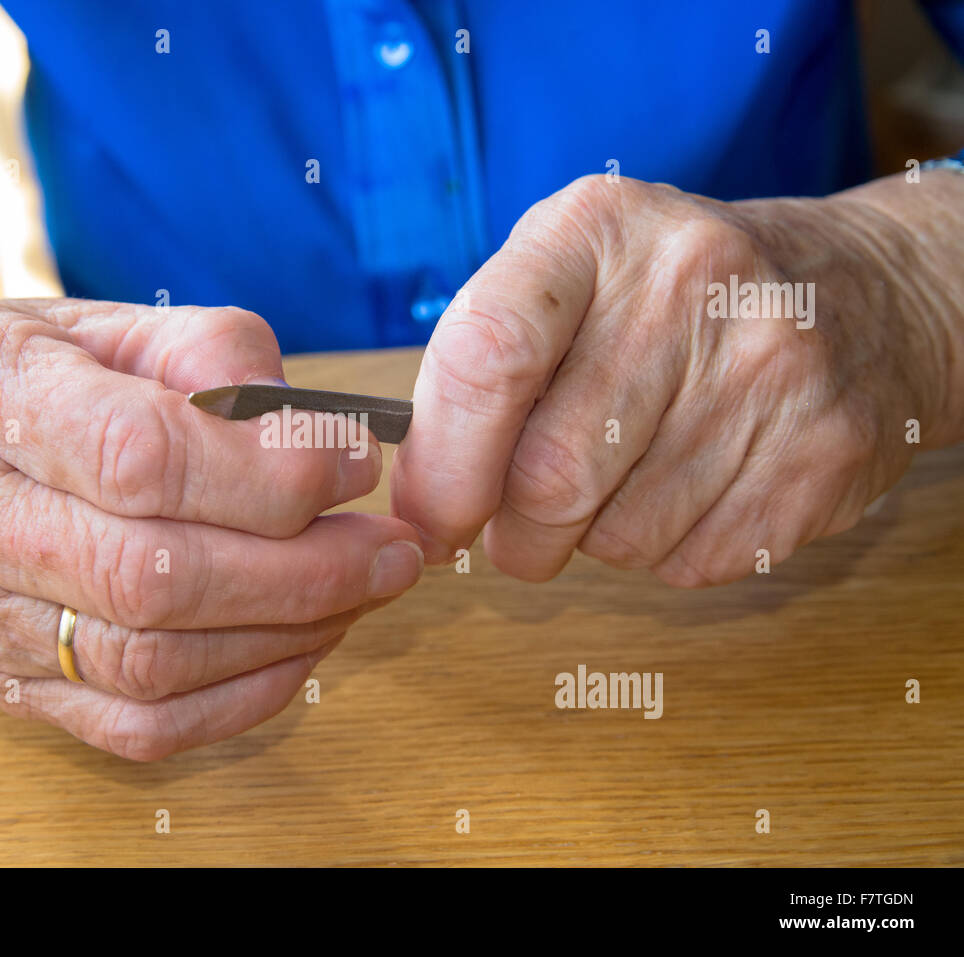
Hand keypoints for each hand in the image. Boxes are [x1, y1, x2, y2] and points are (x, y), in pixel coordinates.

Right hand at [0, 296, 422, 759]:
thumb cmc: (17, 373)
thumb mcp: (102, 320)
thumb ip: (210, 351)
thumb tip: (316, 429)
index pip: (136, 457)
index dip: (266, 471)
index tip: (355, 463)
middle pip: (149, 577)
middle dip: (300, 572)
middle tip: (393, 551)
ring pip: (148, 664)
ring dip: (284, 636)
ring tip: (360, 592)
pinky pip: (135, 726)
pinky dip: (241, 698)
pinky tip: (302, 648)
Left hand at [393, 173, 961, 585]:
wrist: (858, 292)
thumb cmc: (664, 301)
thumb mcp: (565, 277)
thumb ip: (479, 368)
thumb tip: (424, 507)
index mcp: (597, 227)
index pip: (489, 356)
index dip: (444, 465)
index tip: (432, 518)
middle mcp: (691, 281)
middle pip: (550, 475)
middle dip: (514, 532)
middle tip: (520, 527)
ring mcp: (772, 367)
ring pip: (618, 537)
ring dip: (591, 541)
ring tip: (623, 481)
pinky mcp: (824, 450)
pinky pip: (690, 561)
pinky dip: (664, 552)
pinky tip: (689, 490)